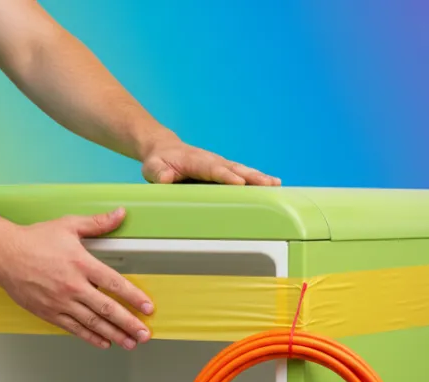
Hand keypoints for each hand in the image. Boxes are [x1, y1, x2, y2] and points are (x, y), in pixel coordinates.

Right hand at [0, 208, 153, 349]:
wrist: (3, 254)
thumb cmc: (34, 239)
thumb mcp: (68, 225)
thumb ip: (98, 223)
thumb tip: (121, 214)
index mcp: (81, 264)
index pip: (115, 284)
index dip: (134, 297)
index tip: (148, 308)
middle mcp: (73, 286)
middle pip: (107, 309)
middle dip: (129, 323)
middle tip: (144, 334)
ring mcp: (60, 302)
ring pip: (93, 323)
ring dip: (114, 334)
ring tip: (130, 343)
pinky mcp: (49, 312)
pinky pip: (74, 328)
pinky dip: (90, 337)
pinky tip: (103, 342)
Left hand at [141, 139, 280, 185]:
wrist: (164, 149)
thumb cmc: (158, 161)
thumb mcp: (152, 167)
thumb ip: (158, 172)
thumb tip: (166, 178)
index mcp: (195, 160)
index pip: (212, 169)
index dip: (226, 176)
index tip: (239, 183)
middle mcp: (211, 160)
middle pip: (233, 168)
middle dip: (251, 176)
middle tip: (268, 184)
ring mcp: (219, 163)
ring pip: (241, 170)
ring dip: (259, 177)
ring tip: (276, 184)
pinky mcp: (224, 169)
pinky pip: (242, 173)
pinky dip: (257, 178)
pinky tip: (272, 185)